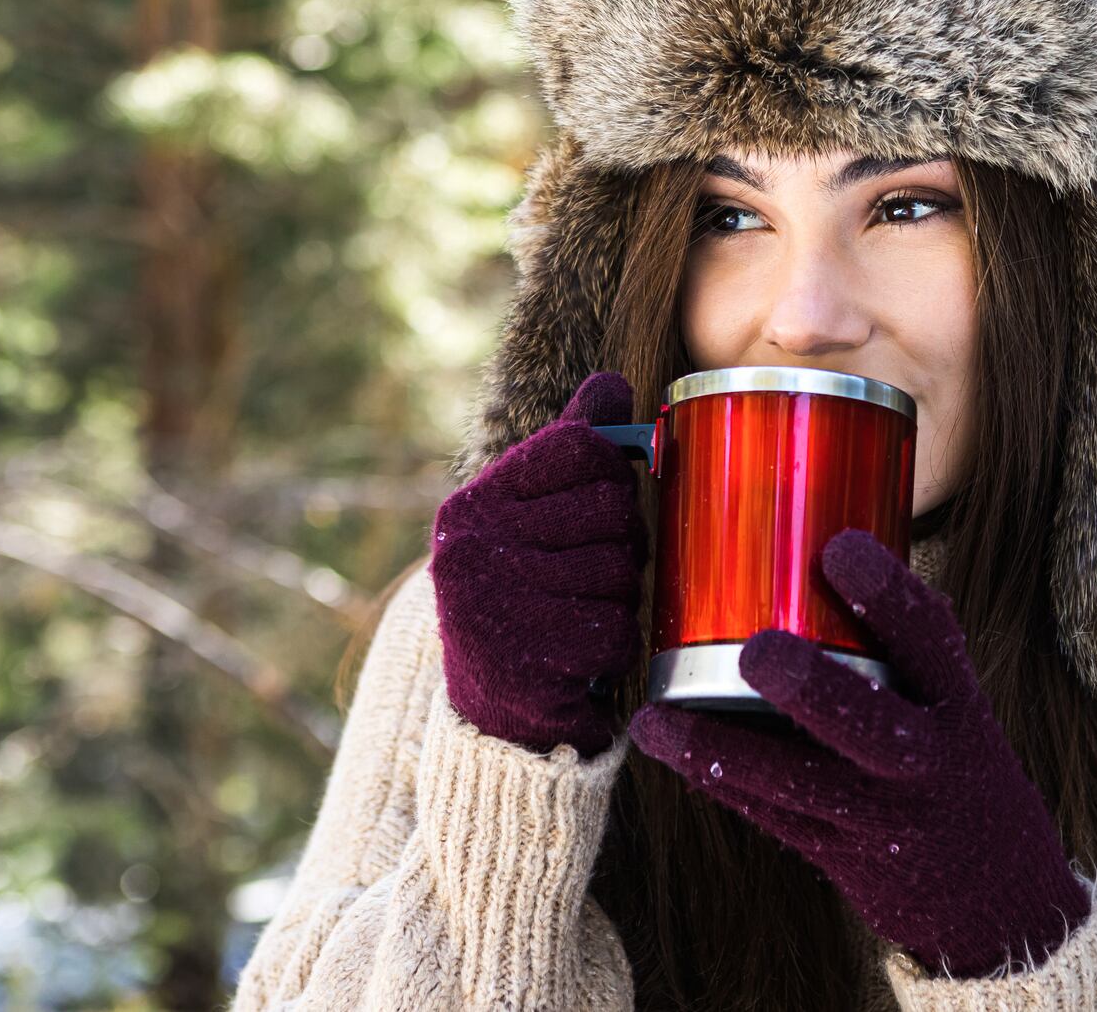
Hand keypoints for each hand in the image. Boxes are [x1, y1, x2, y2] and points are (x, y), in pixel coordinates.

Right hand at [430, 371, 647, 758]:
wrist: (493, 713)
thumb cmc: (527, 596)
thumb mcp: (535, 518)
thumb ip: (570, 450)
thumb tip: (613, 382)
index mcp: (474, 506)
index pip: (580, 448)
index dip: (612, 475)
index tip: (599, 506)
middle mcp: (472, 549)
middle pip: (611, 509)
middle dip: (623, 543)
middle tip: (594, 572)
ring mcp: (495, 606)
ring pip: (621, 571)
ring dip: (620, 598)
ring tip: (582, 613)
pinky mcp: (526, 661)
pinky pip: (618, 629)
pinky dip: (614, 644)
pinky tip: (583, 653)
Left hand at [628, 529, 1091, 978]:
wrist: (1000, 901)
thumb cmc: (964, 773)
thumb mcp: (961, 707)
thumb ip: (910, 646)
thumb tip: (838, 543)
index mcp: (958, 706)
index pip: (930, 641)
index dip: (888, 594)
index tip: (841, 548)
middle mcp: (923, 760)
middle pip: (867, 723)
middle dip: (812, 688)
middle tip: (757, 651)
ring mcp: (880, 816)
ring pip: (796, 782)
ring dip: (721, 749)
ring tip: (658, 718)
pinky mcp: (840, 856)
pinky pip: (771, 816)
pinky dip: (719, 780)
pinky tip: (669, 748)